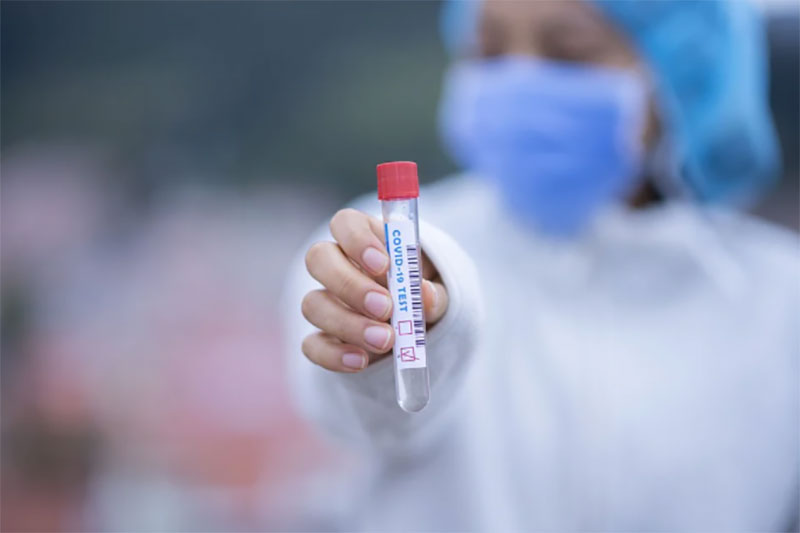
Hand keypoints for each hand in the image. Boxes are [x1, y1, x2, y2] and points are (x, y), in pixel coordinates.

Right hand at [301, 208, 447, 371]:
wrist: (412, 333)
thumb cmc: (419, 297)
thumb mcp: (435, 292)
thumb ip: (434, 293)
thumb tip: (425, 296)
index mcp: (363, 239)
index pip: (345, 223)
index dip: (358, 240)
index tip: (384, 265)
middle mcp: (336, 265)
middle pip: (318, 258)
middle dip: (350, 284)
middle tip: (385, 308)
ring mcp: (324, 301)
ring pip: (312, 304)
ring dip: (348, 323)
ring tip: (385, 341)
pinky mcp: (321, 338)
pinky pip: (312, 345)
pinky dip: (334, 355)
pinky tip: (361, 361)